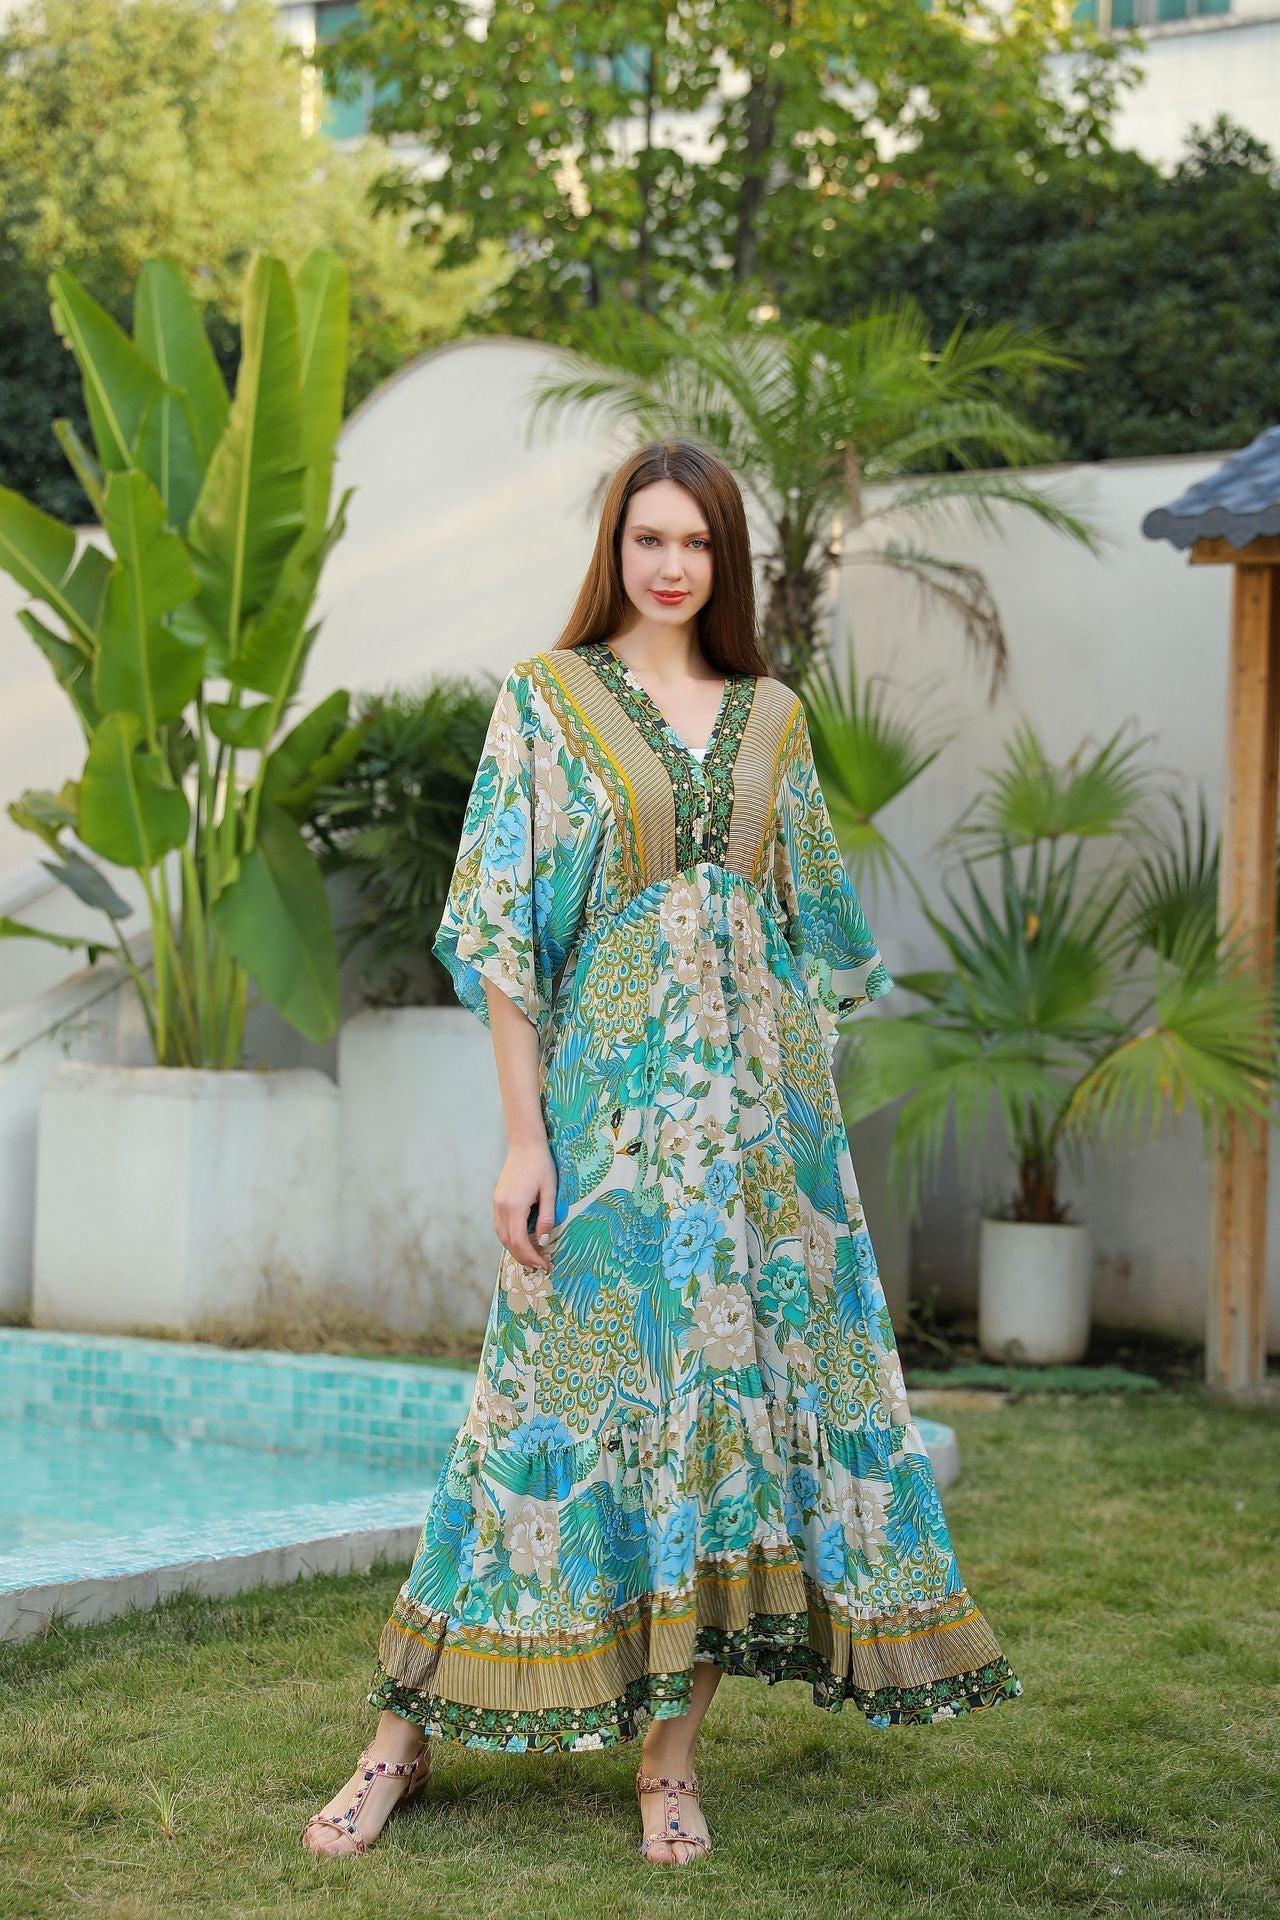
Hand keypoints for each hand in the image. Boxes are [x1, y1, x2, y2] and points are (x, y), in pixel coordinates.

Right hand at [493, 1138, 557, 1271]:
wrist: (524, 1145)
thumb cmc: (541, 1165)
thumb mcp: (550, 1191)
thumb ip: (547, 1217)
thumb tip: (543, 1241)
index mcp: (515, 1206)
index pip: (520, 1241)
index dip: (531, 1257)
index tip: (544, 1265)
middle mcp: (501, 1207)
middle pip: (508, 1242)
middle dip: (523, 1258)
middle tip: (540, 1266)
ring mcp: (496, 1203)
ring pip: (501, 1236)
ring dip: (515, 1249)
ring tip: (531, 1257)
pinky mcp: (496, 1200)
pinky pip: (500, 1226)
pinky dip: (510, 1238)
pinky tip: (522, 1240)